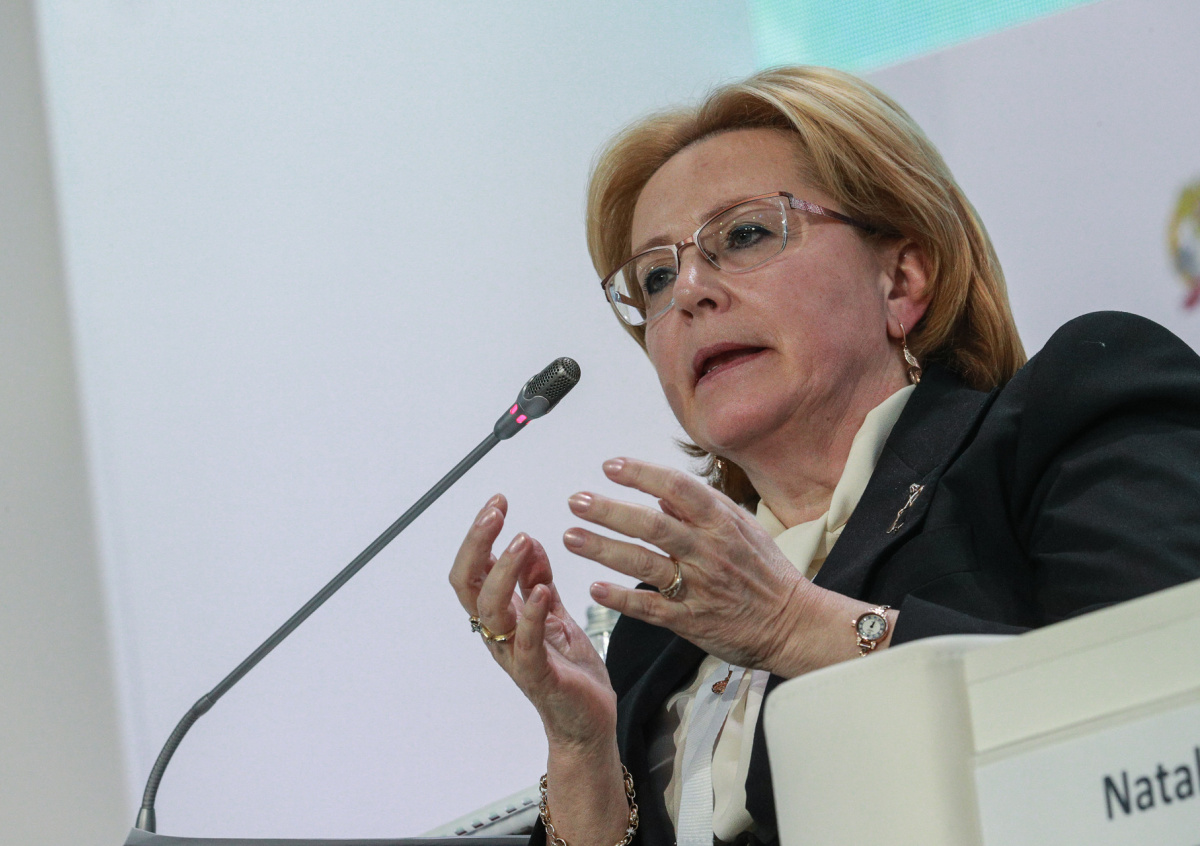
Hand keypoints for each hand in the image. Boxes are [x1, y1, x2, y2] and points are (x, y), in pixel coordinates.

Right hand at [449, 495, 617, 748]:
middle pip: (468, 584)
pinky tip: (541, 590)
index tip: (497, 502)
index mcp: (501, 616)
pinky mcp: (539, 675)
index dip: (479, 535)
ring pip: (491, 609)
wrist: (588, 723)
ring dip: (504, 571)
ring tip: (521, 540)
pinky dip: (530, 614)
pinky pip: (525, 644)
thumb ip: (538, 580)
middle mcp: (499, 633)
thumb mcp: (554, 613)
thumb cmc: (568, 670)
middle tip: (496, 513)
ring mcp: (515, 655)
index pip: (474, 569)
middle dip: (477, 544)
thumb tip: (527, 540)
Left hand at [562, 457, 841, 675]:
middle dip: (610, 511)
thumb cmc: (766, 572)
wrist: (794, 623)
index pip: (677, 489)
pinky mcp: (691, 621)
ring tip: (571, 537)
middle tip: (576, 500)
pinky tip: (595, 589)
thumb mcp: (744, 529)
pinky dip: (622, 598)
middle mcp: (707, 551)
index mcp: (721, 523)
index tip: (610, 466)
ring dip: (604, 549)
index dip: (642, 474)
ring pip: (644, 563)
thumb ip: (705, 509)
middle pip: (652, 525)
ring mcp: (698, 586)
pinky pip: (651, 608)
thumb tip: (664, 495)